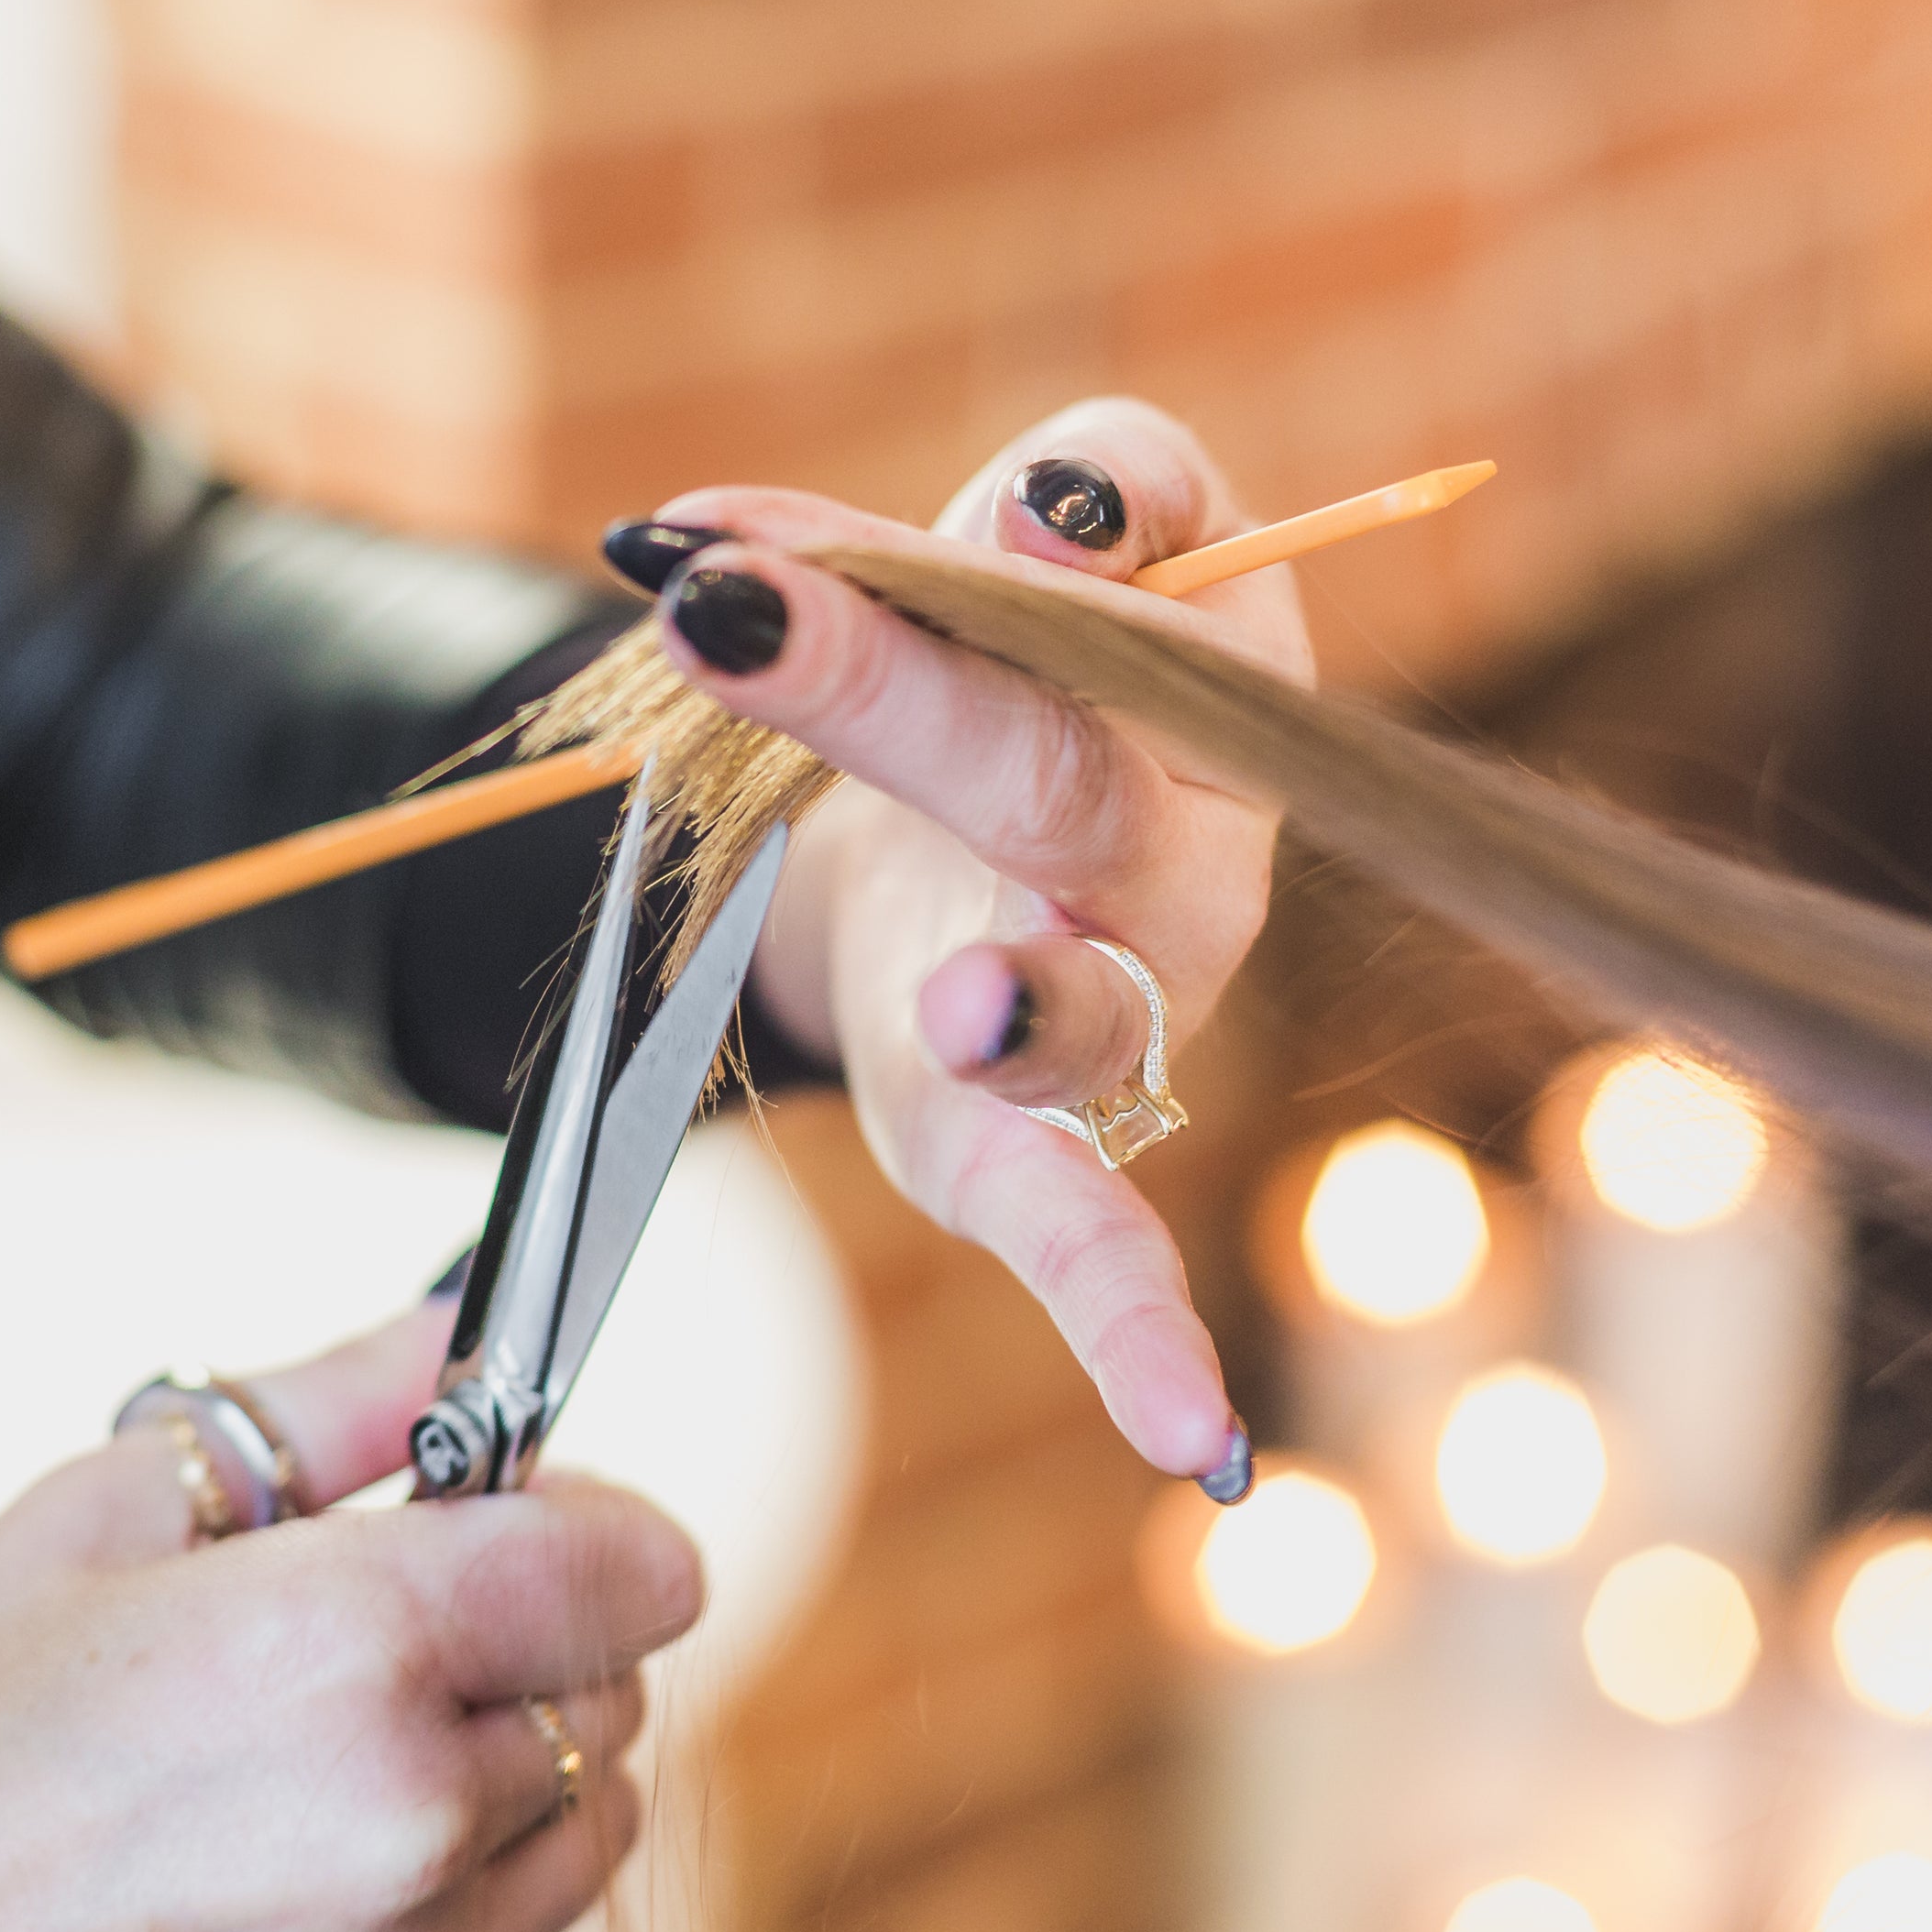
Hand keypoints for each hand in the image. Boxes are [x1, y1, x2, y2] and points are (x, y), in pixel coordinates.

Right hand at [0, 1306, 703, 1931]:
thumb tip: (461, 1325)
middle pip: (617, 1702)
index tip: (526, 1519)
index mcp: (350, 1648)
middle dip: (526, 1654)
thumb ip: (328, 1408)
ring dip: (492, 1797)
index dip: (594, 1526)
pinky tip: (258, 1905)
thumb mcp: (98, 1517)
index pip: (638, 1565)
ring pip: (575, 1846)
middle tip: (359, 1646)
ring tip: (296, 1782)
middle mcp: (409, 1825)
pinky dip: (418, 1930)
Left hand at [619, 398, 1308, 1487]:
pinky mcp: (1017, 1142)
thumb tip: (1057, 510)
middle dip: (886, 690)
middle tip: (728, 617)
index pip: (1116, 590)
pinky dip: (1141, 1334)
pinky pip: (1098, 1240)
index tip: (936, 493)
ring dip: (1026, 1004)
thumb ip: (1097, 486)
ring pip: (1085, 1006)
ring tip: (966, 1000)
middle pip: (1052, 772)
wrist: (969, 817)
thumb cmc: (1030, 658)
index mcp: (1203, 686)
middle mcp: (1187, 860)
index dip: (1040, 533)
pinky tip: (1204, 1445)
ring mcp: (1122, 1013)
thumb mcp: (1053, 534)